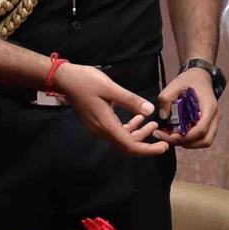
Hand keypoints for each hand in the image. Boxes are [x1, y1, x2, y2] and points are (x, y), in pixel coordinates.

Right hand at [50, 64, 166, 157]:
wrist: (65, 79)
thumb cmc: (86, 82)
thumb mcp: (111, 88)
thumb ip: (131, 101)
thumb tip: (150, 111)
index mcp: (106, 125)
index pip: (130, 146)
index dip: (148, 150)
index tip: (163, 147)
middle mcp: (102, 130)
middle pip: (127, 146)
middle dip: (146, 143)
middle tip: (163, 139)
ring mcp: (98, 127)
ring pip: (122, 138)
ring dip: (138, 134)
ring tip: (153, 123)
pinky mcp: (98, 121)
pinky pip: (116, 131)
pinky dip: (129, 127)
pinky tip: (138, 117)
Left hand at [154, 66, 218, 148]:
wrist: (200, 76)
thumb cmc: (189, 80)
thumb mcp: (174, 85)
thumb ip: (166, 99)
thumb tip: (163, 117)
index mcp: (209, 107)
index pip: (201, 129)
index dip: (186, 137)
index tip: (172, 136)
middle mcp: (215, 116)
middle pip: (205, 140)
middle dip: (187, 143)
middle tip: (169, 139)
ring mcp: (214, 121)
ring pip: (205, 141)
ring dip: (188, 143)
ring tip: (172, 137)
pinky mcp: (209, 123)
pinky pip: (202, 137)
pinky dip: (191, 140)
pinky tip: (178, 134)